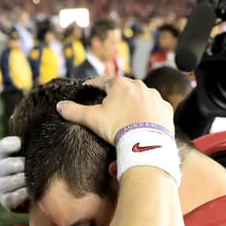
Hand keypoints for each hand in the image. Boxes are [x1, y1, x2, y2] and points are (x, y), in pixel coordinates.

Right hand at [0, 134, 28, 212]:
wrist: (35, 196)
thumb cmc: (34, 170)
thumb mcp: (31, 154)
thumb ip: (32, 143)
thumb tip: (48, 119)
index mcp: (3, 155)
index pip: (3, 146)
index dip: (10, 145)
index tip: (19, 144)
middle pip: (9, 164)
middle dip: (24, 167)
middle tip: (34, 168)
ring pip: (14, 180)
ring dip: (27, 181)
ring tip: (35, 180)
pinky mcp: (5, 201)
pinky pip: (16, 196)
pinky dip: (25, 194)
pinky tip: (32, 192)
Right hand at [55, 76, 173, 145]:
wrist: (146, 144)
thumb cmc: (118, 129)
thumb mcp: (92, 119)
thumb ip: (74, 111)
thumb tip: (59, 105)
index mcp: (119, 85)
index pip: (102, 81)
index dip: (93, 85)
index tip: (88, 88)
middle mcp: (139, 85)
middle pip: (123, 87)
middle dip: (116, 94)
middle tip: (109, 104)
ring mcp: (154, 96)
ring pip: (141, 96)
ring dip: (134, 102)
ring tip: (128, 115)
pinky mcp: (165, 109)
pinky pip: (155, 108)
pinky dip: (149, 113)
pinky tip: (144, 122)